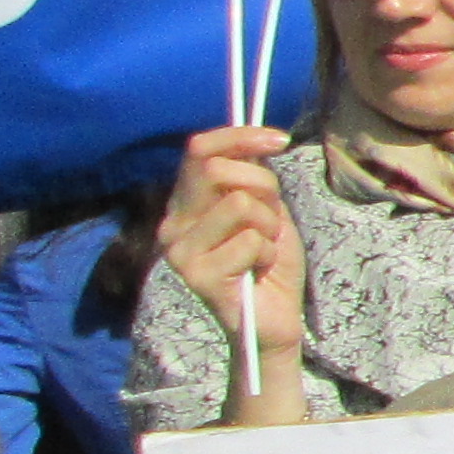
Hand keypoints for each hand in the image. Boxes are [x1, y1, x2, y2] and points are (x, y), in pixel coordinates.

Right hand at [159, 126, 307, 417]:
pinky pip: (250, 241)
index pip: (200, 149)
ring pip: (240, 203)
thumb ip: (254, 177)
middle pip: (219, 170)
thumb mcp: (267, 209)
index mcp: (186, 202)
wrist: (275, 317)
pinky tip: (257, 272)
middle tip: (271, 220)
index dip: (240, 136)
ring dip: (268, 226)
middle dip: (264, 188)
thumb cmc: (269, 262)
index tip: (281, 140)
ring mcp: (179, 250)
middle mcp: (173, 222)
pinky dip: (268, 253)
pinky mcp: (195, 275)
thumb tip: (258, 139)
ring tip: (262, 251)